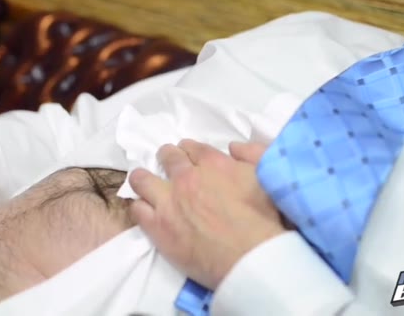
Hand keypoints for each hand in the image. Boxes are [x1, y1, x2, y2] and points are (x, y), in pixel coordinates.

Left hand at [129, 139, 285, 289]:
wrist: (250, 258)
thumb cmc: (264, 219)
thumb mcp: (266, 175)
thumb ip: (252, 154)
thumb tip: (233, 145)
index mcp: (213, 164)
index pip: (192, 147)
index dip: (188, 149)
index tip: (186, 152)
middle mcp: (186, 178)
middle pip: (167, 158)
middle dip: (167, 156)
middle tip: (167, 162)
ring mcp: (168, 202)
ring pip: (142, 180)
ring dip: (143, 177)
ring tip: (143, 180)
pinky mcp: (157, 227)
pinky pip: (137, 209)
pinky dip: (139, 205)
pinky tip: (143, 208)